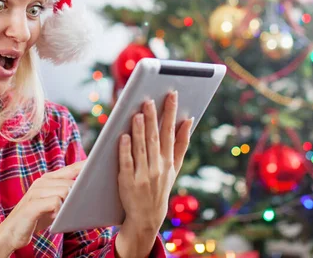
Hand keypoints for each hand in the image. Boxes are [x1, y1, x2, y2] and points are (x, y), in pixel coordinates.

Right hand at [0, 160, 84, 250]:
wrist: (10, 233)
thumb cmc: (35, 218)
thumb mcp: (52, 204)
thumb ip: (65, 195)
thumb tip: (86, 190)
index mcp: (48, 179)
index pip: (71, 169)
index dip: (85, 166)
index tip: (100, 162)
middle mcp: (42, 182)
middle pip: (71, 182)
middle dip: (77, 194)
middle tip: (77, 205)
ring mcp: (36, 192)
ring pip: (64, 191)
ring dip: (66, 205)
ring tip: (59, 214)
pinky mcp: (32, 204)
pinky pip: (55, 202)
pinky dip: (57, 211)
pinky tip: (52, 217)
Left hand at [115, 91, 192, 256]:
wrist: (147, 217)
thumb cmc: (160, 186)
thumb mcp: (175, 167)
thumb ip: (181, 144)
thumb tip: (188, 120)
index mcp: (168, 160)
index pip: (170, 132)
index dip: (171, 113)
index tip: (171, 95)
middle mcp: (157, 166)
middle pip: (155, 137)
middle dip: (153, 117)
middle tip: (150, 99)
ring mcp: (142, 175)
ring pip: (141, 148)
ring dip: (140, 130)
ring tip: (138, 113)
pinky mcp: (127, 181)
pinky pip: (127, 162)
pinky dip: (125, 149)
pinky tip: (124, 136)